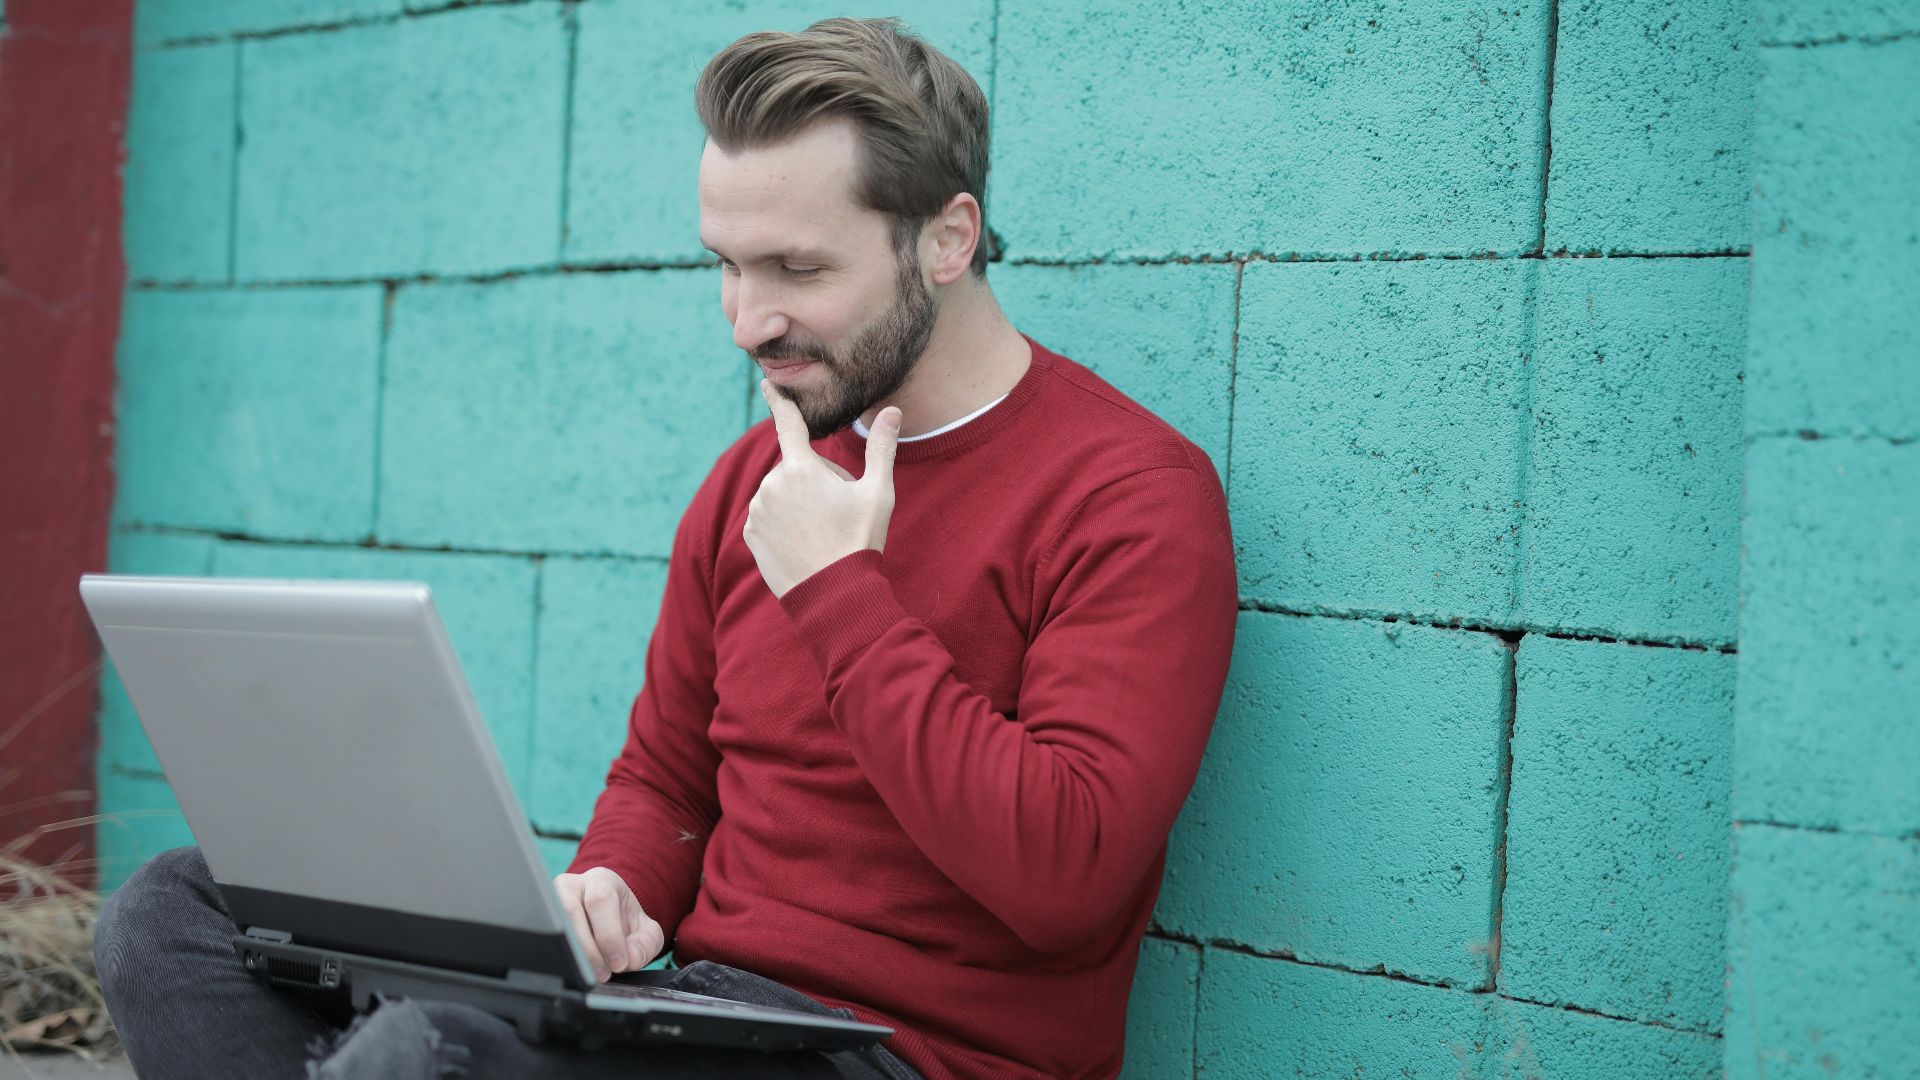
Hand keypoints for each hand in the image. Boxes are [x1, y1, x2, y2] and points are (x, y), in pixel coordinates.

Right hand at [552, 867, 664, 982]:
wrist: (609, 918)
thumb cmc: (623, 922)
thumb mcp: (645, 931)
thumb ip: (645, 944)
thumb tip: (630, 959)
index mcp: (601, 881)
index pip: (600, 900)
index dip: (609, 935)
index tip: (619, 963)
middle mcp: (571, 886)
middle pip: (569, 911)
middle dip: (588, 949)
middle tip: (603, 974)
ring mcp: (550, 901)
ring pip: (551, 924)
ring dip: (573, 955)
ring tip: (590, 975)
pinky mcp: (539, 919)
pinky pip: (543, 938)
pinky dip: (558, 957)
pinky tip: (573, 971)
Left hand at [743, 379, 901, 598]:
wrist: (832, 595)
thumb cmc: (858, 541)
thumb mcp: (878, 493)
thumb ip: (881, 448)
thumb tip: (891, 411)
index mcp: (801, 469)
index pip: (788, 425)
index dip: (779, 401)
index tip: (767, 383)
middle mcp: (772, 484)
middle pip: (795, 470)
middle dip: (814, 481)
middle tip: (837, 511)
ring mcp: (758, 510)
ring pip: (780, 493)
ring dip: (797, 503)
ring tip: (821, 531)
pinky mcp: (750, 534)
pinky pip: (767, 517)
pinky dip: (782, 524)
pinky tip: (802, 543)